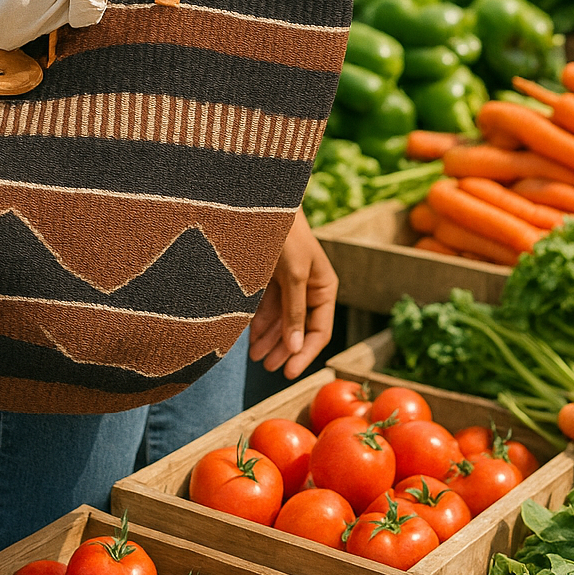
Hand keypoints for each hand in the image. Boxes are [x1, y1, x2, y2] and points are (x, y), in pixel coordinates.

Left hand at [249, 209, 337, 380]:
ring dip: (269, 339)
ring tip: (254, 357)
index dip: (305, 354)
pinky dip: (259, 323)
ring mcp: (288, 284)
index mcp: (324, 287)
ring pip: (280, 321)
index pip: (319, 331)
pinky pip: (266, 308)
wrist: (263, 201)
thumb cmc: (285, 233)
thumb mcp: (293, 274)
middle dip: (282, 349)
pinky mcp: (270, 278)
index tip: (288, 373)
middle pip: (298, 329)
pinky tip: (249, 338)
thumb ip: (294, 311)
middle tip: (266, 367)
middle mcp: (308, 288)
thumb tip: (297, 349)